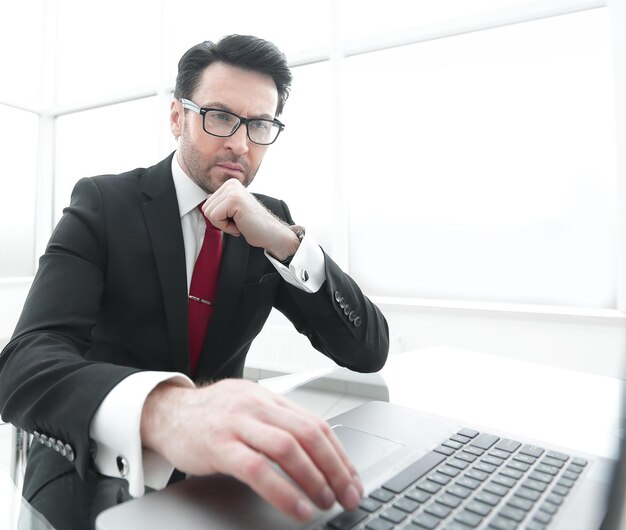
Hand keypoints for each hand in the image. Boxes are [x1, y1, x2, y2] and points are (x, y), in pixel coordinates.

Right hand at [140, 379, 363, 521]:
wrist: (166, 411)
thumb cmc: (211, 415)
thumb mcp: (249, 409)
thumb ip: (278, 424)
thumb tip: (317, 452)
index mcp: (270, 399)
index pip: (316, 424)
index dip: (339, 454)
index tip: (353, 479)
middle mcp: (258, 407)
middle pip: (308, 434)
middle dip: (334, 467)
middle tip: (348, 494)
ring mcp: (238, 424)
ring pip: (287, 448)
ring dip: (314, 479)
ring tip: (326, 502)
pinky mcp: (218, 445)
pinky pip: (257, 469)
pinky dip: (282, 491)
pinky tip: (297, 508)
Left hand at [201, 179, 298, 260]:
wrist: (271, 233)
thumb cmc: (253, 225)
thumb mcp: (232, 211)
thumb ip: (221, 203)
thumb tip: (206, 198)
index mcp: (230, 184)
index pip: (207, 204)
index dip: (219, 218)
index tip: (236, 219)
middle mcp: (231, 184)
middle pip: (205, 208)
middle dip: (219, 221)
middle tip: (238, 222)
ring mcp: (232, 190)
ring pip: (209, 213)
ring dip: (223, 225)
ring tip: (240, 223)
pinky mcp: (233, 200)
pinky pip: (215, 218)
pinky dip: (226, 227)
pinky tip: (240, 225)